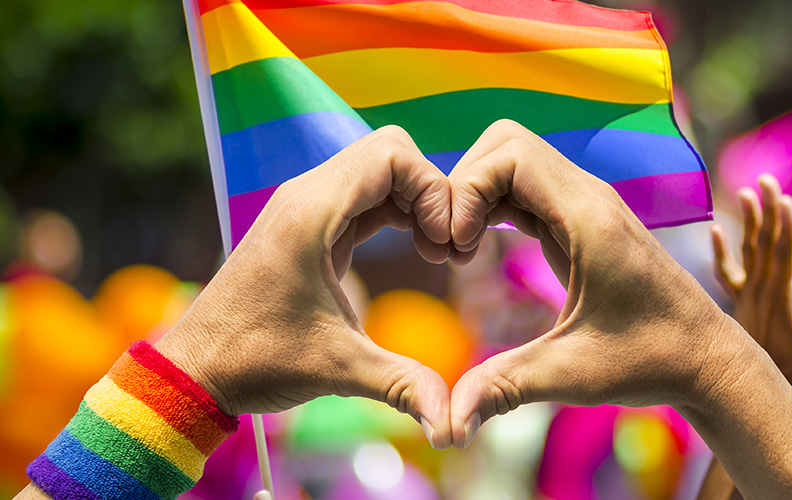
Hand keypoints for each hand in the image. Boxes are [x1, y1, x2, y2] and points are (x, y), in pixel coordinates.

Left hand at [155, 126, 453, 447]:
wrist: (196, 370)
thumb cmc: (255, 362)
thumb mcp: (338, 370)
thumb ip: (402, 385)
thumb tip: (453, 423)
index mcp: (311, 212)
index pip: (392, 154)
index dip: (432, 190)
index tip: (442, 245)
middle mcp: (306, 196)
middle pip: (390, 153)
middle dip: (430, 192)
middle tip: (443, 246)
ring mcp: (305, 208)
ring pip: (378, 171)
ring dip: (415, 201)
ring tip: (434, 251)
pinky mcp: (307, 227)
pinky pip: (364, 196)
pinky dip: (397, 212)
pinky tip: (414, 248)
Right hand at [446, 119, 744, 446]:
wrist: (705, 359)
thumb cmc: (650, 361)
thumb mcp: (571, 374)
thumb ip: (504, 388)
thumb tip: (446, 427)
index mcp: (589, 218)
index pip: (509, 155)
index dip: (467, 191)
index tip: (456, 251)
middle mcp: (589, 197)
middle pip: (505, 144)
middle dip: (463, 186)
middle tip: (451, 247)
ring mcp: (587, 205)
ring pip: (514, 161)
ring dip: (476, 196)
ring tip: (460, 252)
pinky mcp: (582, 222)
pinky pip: (526, 188)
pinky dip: (493, 207)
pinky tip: (480, 250)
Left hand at [710, 174, 791, 381]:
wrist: (755, 383)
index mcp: (781, 295)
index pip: (784, 254)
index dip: (786, 226)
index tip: (785, 200)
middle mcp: (761, 288)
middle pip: (765, 242)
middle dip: (767, 211)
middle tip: (767, 180)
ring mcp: (747, 292)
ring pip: (747, 250)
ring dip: (748, 222)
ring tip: (746, 192)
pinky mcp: (738, 298)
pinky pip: (725, 272)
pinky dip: (720, 252)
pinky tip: (714, 229)